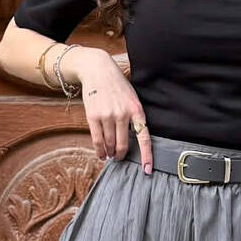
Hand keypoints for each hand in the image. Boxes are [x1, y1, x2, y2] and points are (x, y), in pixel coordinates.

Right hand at [68, 47, 153, 173]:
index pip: (144, 138)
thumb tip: (134, 138)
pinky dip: (99, 150)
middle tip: (119, 158)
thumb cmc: (117, 86)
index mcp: (136, 110)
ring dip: (109, 153)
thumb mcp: (132, 98)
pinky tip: (101, 154)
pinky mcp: (93, 116)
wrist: (98, 70)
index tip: (147, 170)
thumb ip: (134, 116)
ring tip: (109, 155)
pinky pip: (97, 140)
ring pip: (109, 144)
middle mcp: (123, 114)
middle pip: (123, 145)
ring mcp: (107, 116)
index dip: (146, 156)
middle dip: (120, 155)